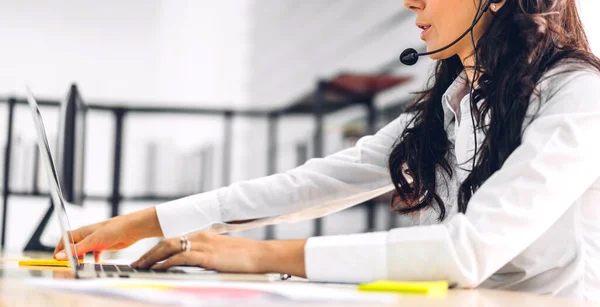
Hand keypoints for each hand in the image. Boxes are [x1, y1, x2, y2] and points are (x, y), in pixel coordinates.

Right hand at [54, 207, 162, 261]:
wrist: (132, 229)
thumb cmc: (113, 230)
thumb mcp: (92, 241)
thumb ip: (76, 249)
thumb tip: (60, 256)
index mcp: (82, 232)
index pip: (65, 239)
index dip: (59, 248)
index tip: (57, 259)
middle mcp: (88, 235)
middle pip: (73, 245)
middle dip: (69, 255)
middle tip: (69, 265)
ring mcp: (96, 240)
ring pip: (84, 250)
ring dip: (80, 257)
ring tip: (80, 265)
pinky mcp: (104, 245)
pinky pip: (95, 252)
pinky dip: (93, 258)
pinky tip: (95, 262)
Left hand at [131, 232, 307, 277]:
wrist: (260, 255)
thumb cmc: (245, 257)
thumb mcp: (221, 254)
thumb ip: (206, 256)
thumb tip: (195, 263)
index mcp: (203, 235)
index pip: (174, 239)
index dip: (157, 249)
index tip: (146, 258)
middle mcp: (200, 236)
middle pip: (166, 242)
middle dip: (149, 254)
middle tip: (136, 264)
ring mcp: (203, 245)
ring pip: (169, 248)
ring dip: (152, 258)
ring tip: (140, 267)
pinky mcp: (206, 256)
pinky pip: (180, 257)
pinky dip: (166, 263)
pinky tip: (158, 269)